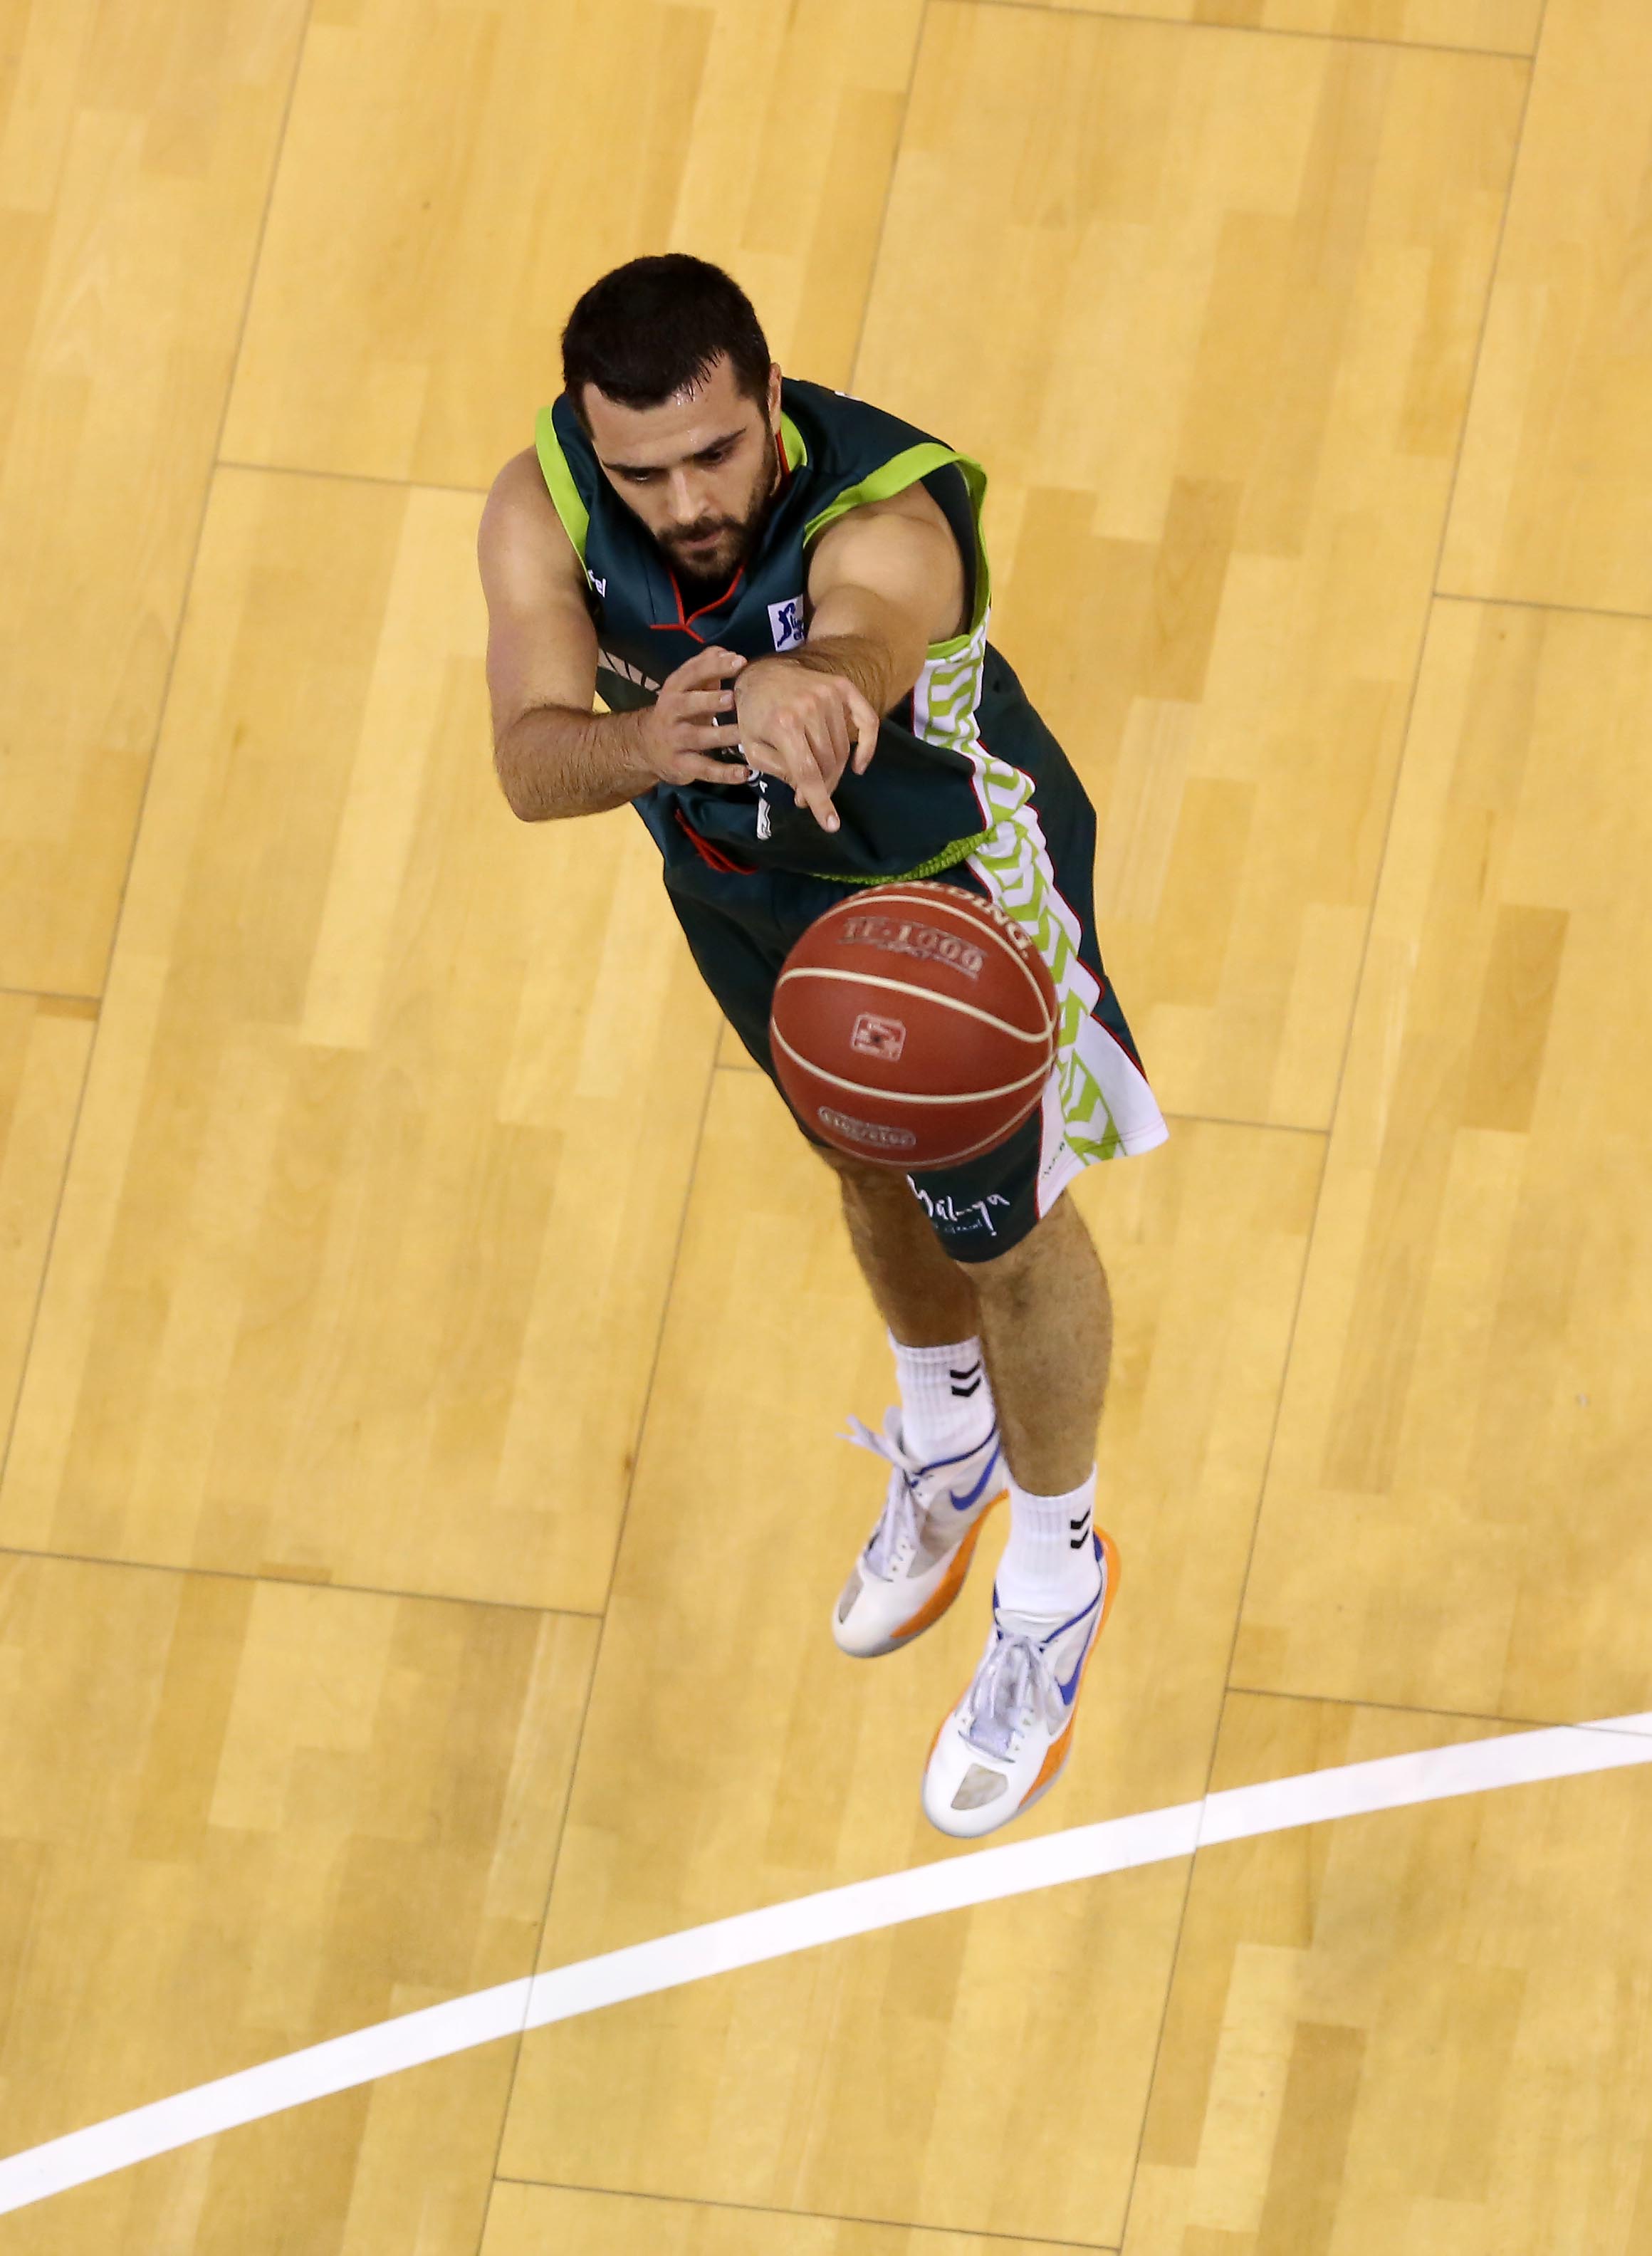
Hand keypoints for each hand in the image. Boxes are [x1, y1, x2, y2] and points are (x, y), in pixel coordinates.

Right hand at [634, 646, 749, 785]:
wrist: (645, 746)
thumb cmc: (678, 712)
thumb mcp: (687, 689)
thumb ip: (706, 669)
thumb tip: (728, 652)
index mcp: (675, 689)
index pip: (691, 673)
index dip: (714, 666)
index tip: (739, 661)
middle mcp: (671, 712)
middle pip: (688, 704)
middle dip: (710, 700)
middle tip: (733, 698)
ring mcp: (675, 740)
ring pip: (698, 737)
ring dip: (721, 735)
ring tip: (744, 735)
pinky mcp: (681, 765)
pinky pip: (704, 769)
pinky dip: (724, 773)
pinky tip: (744, 773)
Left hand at [733, 658, 880, 833]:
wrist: (762, 672)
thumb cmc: (753, 714)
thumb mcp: (752, 747)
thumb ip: (777, 771)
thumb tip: (805, 791)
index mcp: (783, 723)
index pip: (808, 772)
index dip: (820, 801)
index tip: (830, 825)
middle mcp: (809, 707)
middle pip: (828, 763)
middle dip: (822, 786)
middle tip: (810, 795)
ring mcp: (829, 695)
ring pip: (843, 749)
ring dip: (834, 770)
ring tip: (818, 775)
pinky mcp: (842, 687)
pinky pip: (867, 721)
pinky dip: (867, 747)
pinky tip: (858, 765)